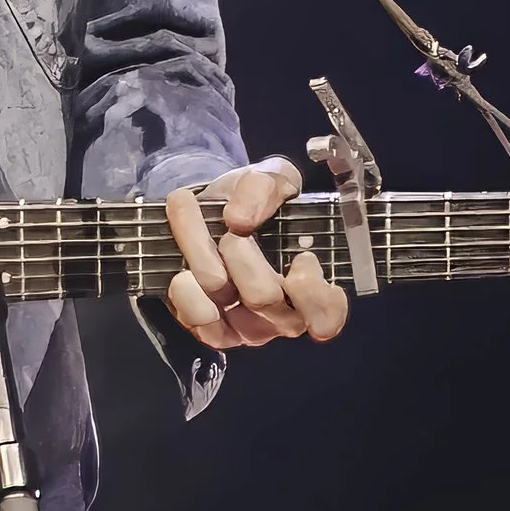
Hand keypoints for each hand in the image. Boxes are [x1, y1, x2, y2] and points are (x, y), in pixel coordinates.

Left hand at [165, 158, 349, 350]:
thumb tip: (239, 219)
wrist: (212, 211)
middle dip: (240, 251)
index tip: (302, 258)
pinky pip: (195, 316)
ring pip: (220, 296)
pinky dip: (184, 288)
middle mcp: (283, 316)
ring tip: (193, 224)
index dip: (312, 291)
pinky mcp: (211, 330)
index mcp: (312, 287)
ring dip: (201, 252)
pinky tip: (182, 268)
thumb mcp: (271, 179)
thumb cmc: (255, 202)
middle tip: (232, 230)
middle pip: (262, 296)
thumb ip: (263, 189)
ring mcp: (247, 328)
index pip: (327, 315)